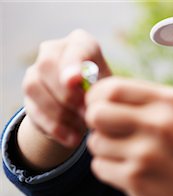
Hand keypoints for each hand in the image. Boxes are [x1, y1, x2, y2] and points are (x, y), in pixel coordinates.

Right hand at [22, 29, 110, 147]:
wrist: (85, 109)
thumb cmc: (105, 93)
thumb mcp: (110, 90)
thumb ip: (103, 90)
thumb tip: (91, 102)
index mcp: (80, 43)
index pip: (74, 48)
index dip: (73, 64)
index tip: (76, 80)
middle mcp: (53, 50)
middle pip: (47, 65)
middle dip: (67, 94)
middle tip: (87, 114)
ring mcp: (36, 71)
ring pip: (34, 87)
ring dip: (60, 112)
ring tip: (83, 128)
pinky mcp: (28, 96)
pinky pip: (33, 110)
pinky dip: (54, 127)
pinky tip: (73, 139)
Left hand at [85, 77, 172, 195]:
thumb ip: (147, 105)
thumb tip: (98, 98)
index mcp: (170, 101)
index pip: (112, 88)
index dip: (98, 98)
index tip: (102, 108)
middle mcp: (157, 123)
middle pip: (96, 113)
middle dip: (97, 123)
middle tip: (112, 134)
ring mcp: (146, 152)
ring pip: (96, 142)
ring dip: (107, 150)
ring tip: (132, 158)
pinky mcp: (136, 179)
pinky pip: (100, 167)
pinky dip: (111, 171)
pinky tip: (134, 174)